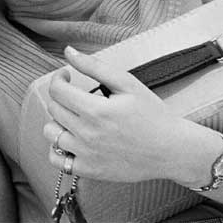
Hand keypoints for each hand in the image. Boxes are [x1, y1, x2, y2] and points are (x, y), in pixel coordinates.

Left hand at [44, 46, 189, 183]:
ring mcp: (87, 155)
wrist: (171, 150)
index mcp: (97, 110)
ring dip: (58, 121)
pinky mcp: (89, 171)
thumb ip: (94, 66)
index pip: (57, 90)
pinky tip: (72, 139)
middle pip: (54, 109)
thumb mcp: (127, 83)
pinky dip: (58, 148)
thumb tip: (68, 51)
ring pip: (51, 133)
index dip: (58, 78)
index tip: (66, 76)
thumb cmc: (152, 115)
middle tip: (76, 95)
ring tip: (74, 117)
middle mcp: (87, 134)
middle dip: (61, 97)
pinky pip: (57, 159)